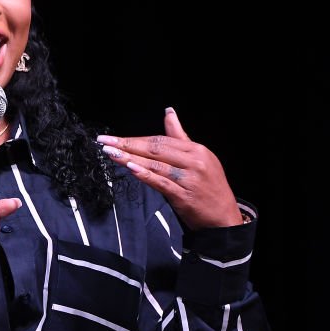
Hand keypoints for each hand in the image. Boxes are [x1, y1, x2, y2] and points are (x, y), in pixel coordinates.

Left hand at [97, 107, 242, 229]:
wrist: (224, 218)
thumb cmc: (210, 187)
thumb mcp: (200, 157)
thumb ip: (180, 136)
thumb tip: (169, 112)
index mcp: (196, 150)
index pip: (161, 139)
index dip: (136, 138)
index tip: (115, 138)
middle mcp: (194, 161)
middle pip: (155, 149)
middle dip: (127, 144)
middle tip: (105, 142)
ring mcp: (189, 179)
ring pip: (155, 164)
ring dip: (130, 158)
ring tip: (111, 154)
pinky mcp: (184, 196)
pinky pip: (161, 182)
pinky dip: (145, 175)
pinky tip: (131, 169)